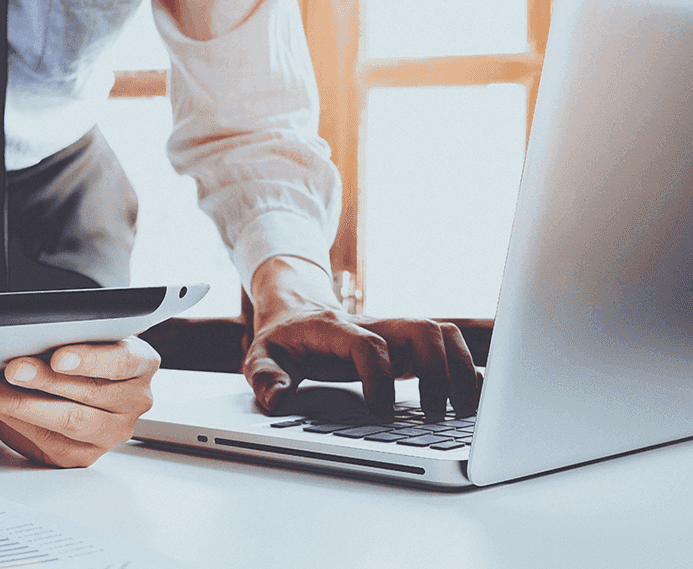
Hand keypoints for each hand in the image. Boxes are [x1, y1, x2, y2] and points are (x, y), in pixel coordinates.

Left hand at [0, 337, 159, 467]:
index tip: (58, 357)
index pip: (122, 360)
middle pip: (90, 393)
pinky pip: (49, 442)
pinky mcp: (85, 455)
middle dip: (45, 380)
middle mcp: (135, 400)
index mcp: (142, 363)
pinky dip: (15, 422)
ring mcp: (112, 432)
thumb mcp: (82, 334)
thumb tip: (25, 334)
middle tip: (12, 369)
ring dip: (21, 403)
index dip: (89, 359)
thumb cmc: (77, 352)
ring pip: (68, 421)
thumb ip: (66, 333)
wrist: (75, 382)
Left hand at [243, 257, 481, 420]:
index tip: (380, 411)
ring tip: (460, 410)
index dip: (380, 377)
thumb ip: (265, 376)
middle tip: (431, 414)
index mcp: (335, 329)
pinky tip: (467, 399)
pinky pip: (446, 346)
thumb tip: (278, 399)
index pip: (369, 344)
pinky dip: (463, 368)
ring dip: (460, 369)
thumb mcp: (260, 356)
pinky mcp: (405, 346)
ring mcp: (393, 334)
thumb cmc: (282, 340)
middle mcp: (373, 325)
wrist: (296, 313)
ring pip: (442, 334)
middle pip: (422, 330)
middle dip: (437, 371)